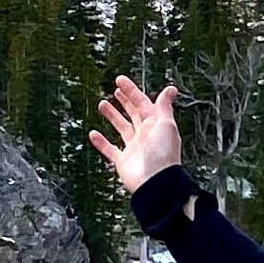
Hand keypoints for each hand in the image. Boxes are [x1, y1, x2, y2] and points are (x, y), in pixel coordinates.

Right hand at [90, 73, 182, 193]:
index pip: (143, 103)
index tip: (119, 80)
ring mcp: (134, 148)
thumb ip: (164, 107)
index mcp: (155, 125)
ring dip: (112, 117)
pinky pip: (110, 150)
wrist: (156, 182)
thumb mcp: (166, 125)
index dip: (132, 91)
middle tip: (116, 91)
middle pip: (134, 114)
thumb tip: (171, 89)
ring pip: (122, 128)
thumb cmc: (163, 153)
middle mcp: (145, 135)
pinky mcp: (123, 162)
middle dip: (125, 102)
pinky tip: (93, 133)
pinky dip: (101, 142)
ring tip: (102, 104)